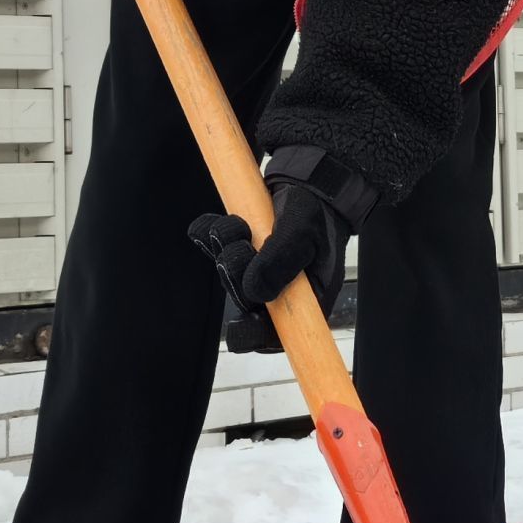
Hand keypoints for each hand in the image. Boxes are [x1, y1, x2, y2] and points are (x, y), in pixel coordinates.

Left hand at [185, 146, 379, 353]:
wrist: (310, 187)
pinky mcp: (233, 247)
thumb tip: (253, 291)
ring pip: (223, 270)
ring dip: (225, 244)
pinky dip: (209, 229)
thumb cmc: (316, 216)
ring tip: (241, 225)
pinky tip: (224, 219)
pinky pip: (207, 242)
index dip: (252, 334)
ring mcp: (250, 269)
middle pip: (241, 299)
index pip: (272, 335)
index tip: (240, 324)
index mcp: (298, 302)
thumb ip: (281, 262)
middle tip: (246, 243)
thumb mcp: (304, 235)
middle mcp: (272, 290)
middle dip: (236, 271)